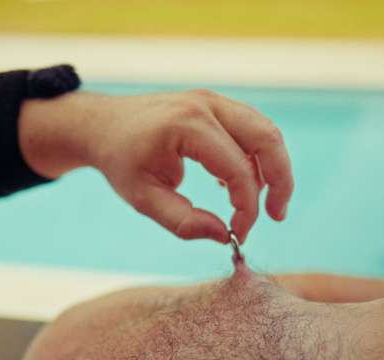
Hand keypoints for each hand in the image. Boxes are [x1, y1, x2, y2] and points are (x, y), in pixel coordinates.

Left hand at [19, 89, 293, 243]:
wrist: (103, 125)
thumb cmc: (120, 160)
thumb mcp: (143, 199)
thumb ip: (183, 222)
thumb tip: (225, 236)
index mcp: (186, 125)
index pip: (236, 168)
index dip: (247, 206)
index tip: (239, 233)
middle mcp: (206, 105)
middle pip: (267, 138)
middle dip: (280, 181)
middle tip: (276, 216)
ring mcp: (213, 100)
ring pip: (264, 131)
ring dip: (271, 168)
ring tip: (257, 205)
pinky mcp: (215, 104)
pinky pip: (250, 128)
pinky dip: (254, 157)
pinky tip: (233, 184)